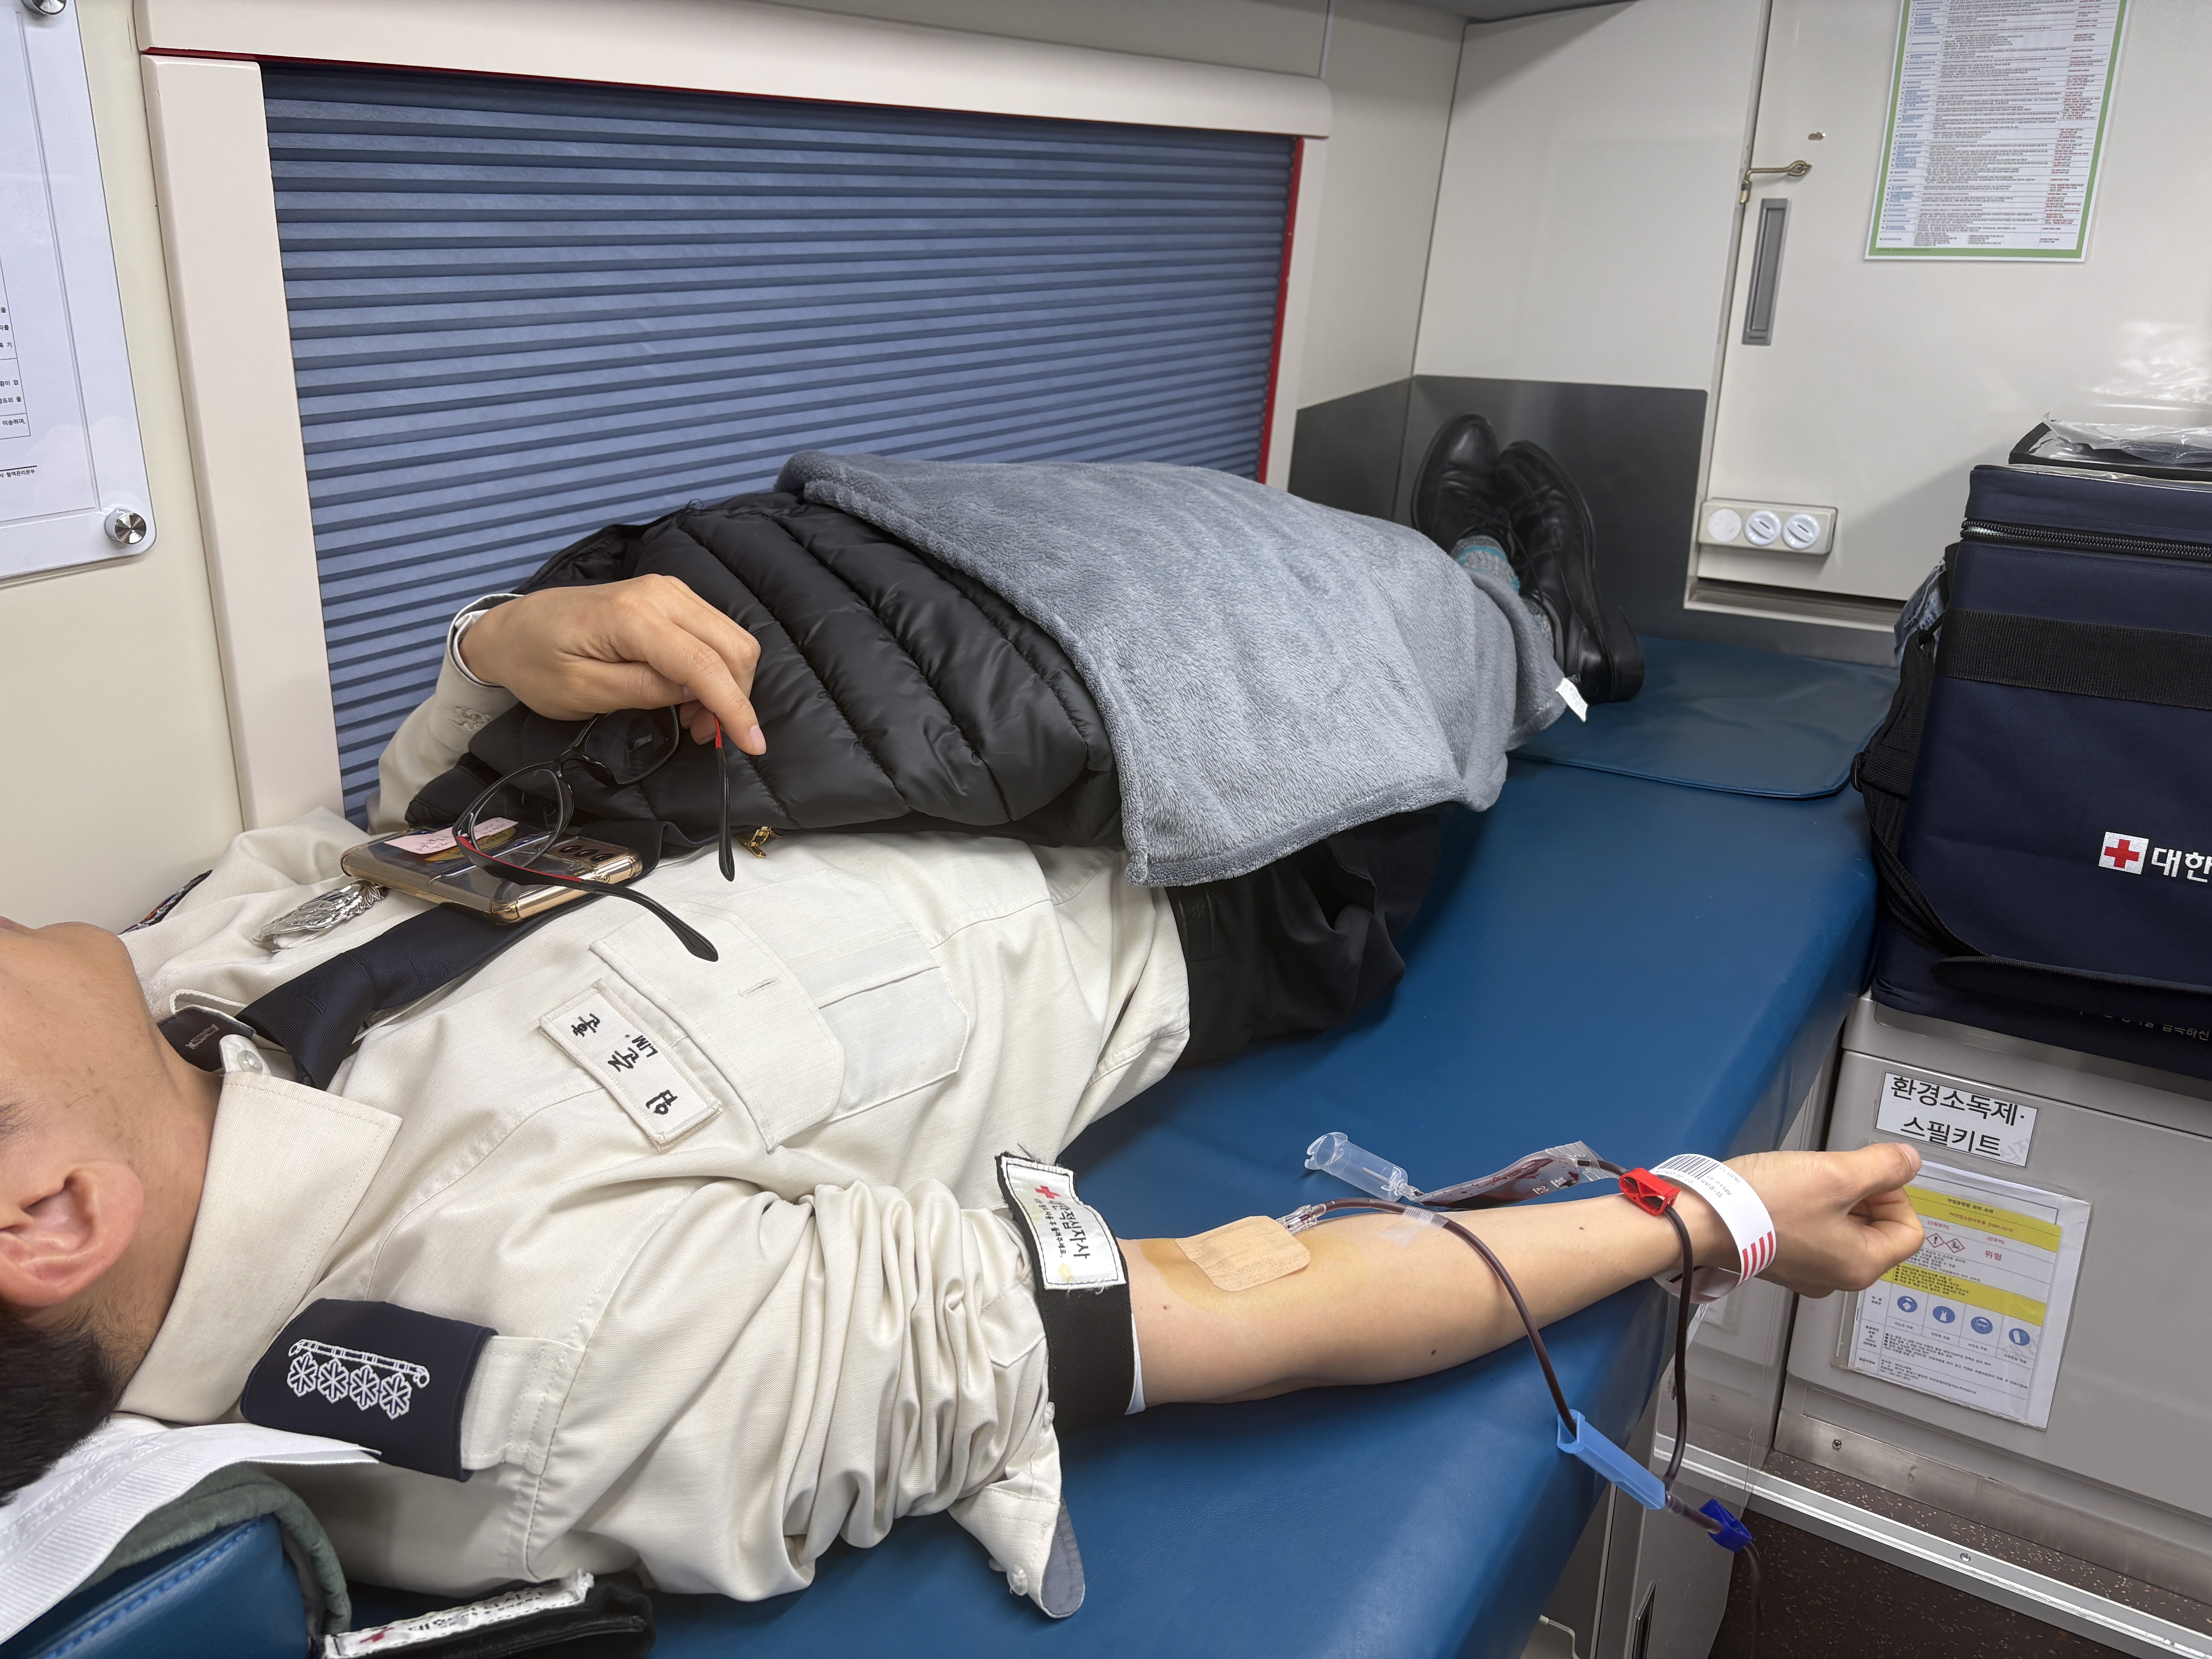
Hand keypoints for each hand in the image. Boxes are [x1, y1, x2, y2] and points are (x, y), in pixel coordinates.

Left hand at [460, 577, 765, 753]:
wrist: (512, 627)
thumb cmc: (537, 664)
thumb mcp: (582, 692)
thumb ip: (643, 690)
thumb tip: (693, 693)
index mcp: (632, 617)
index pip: (704, 664)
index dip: (734, 708)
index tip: (753, 746)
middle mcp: (660, 593)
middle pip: (733, 646)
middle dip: (734, 697)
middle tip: (703, 736)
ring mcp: (668, 590)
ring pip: (731, 638)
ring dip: (727, 684)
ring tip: (693, 719)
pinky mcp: (670, 595)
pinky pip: (714, 631)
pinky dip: (715, 668)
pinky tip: (688, 693)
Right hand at [1722, 1142, 1924, 1296]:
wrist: (1701, 1217)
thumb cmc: (1765, 1204)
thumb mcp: (1836, 1174)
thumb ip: (1883, 1166)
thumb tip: (1910, 1161)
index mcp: (1860, 1266)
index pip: (1909, 1231)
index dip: (1896, 1195)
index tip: (1868, 1174)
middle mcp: (1837, 1278)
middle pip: (1877, 1231)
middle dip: (1864, 1195)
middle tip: (1835, 1173)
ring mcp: (1807, 1272)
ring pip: (1844, 1229)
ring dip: (1835, 1199)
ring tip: (1807, 1180)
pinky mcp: (1782, 1260)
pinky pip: (1814, 1233)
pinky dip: (1810, 1209)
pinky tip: (1788, 1192)